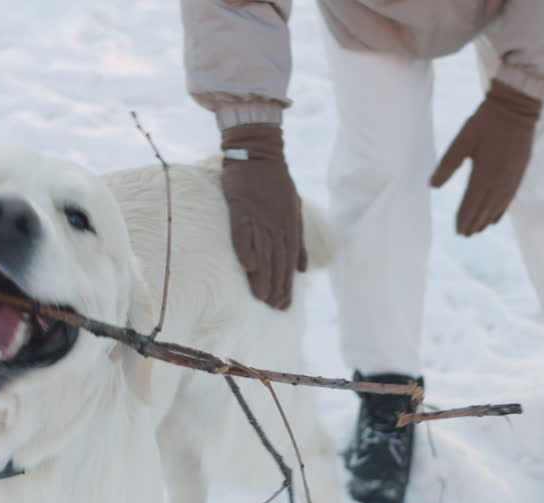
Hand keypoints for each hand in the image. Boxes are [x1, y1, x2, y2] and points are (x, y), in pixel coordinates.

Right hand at [220, 124, 305, 309]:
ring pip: (262, 252)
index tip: (284, 304)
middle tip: (273, 307)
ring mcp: (259, 217)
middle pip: (277, 260)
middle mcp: (277, 224)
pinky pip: (242, 233)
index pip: (289, 261)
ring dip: (263, 275)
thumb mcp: (295, 209)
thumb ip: (298, 240)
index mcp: (290, 226)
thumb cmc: (276, 182)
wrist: (257, 154)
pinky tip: (248, 267)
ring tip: (262, 297)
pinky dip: (245, 249)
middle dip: (276, 286)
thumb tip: (302, 269)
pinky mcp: (241, 209)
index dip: (287, 284)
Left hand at [430, 80, 541, 235]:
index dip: (463, 219)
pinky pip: (509, 199)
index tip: (457, 230)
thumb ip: (447, 165)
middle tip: (464, 235)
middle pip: (485, 210)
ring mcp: (511, 179)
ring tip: (477, 230)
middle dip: (474, 223)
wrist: (516, 109)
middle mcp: (499, 182)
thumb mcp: (461, 142)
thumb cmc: (485, 123)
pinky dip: (501, 211)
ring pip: (498, 207)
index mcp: (483, 175)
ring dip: (486, 220)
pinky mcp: (519, 174)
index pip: (471, 204)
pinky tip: (495, 217)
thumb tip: (432, 186)